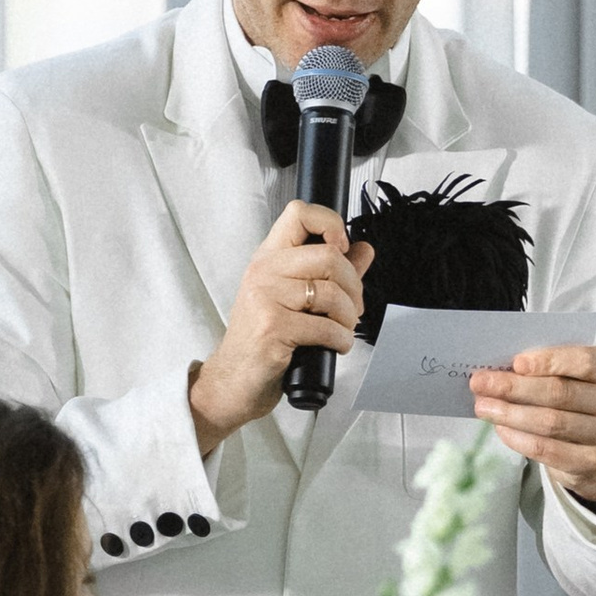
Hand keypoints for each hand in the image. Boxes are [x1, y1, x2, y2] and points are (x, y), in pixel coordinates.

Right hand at [188, 201, 379, 452]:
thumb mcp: (292, 299)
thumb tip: (364, 249)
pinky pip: (326, 327)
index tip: (342, 249)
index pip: (299, 213)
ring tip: (343, 330)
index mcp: (268, 258)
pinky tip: (335, 345)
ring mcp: (266, 299)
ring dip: (350, 318)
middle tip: (353, 308)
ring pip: (333, 293)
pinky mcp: (272, 329)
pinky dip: (341, 340)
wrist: (232, 382)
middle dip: (355, 286)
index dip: (331, 223)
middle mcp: (264, 272)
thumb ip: (331, 272)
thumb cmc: (261, 340)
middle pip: (329, 256)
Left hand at [469, 340, 595, 500]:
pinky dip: (519, 439)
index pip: (585, 362)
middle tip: (481, 383)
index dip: (549, 361)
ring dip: (511, 413)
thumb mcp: (576, 379)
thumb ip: (550, 370)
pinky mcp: (592, 463)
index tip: (515, 363)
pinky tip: (500, 429)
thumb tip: (502, 369)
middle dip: (515, 387)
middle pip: (561, 393)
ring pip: (552, 422)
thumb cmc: (580, 404)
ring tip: (483, 407)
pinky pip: (549, 451)